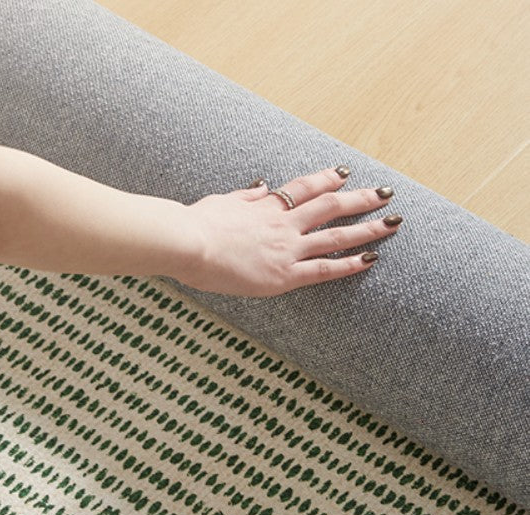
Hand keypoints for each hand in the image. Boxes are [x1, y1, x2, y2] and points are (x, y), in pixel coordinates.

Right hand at [179, 167, 400, 296]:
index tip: (344, 173)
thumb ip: (245, 197)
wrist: (188, 243)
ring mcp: (286, 248)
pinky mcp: (283, 275)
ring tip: (392, 223)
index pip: (303, 188)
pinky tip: (370, 260)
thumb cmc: (196, 225)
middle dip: (360, 199)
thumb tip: (261, 187)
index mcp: (266, 207)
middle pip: (330, 206)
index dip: (326, 179)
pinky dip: (348, 264)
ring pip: (336, 235)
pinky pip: (323, 270)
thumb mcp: (222, 202)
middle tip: (385, 193)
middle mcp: (283, 224)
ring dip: (367, 228)